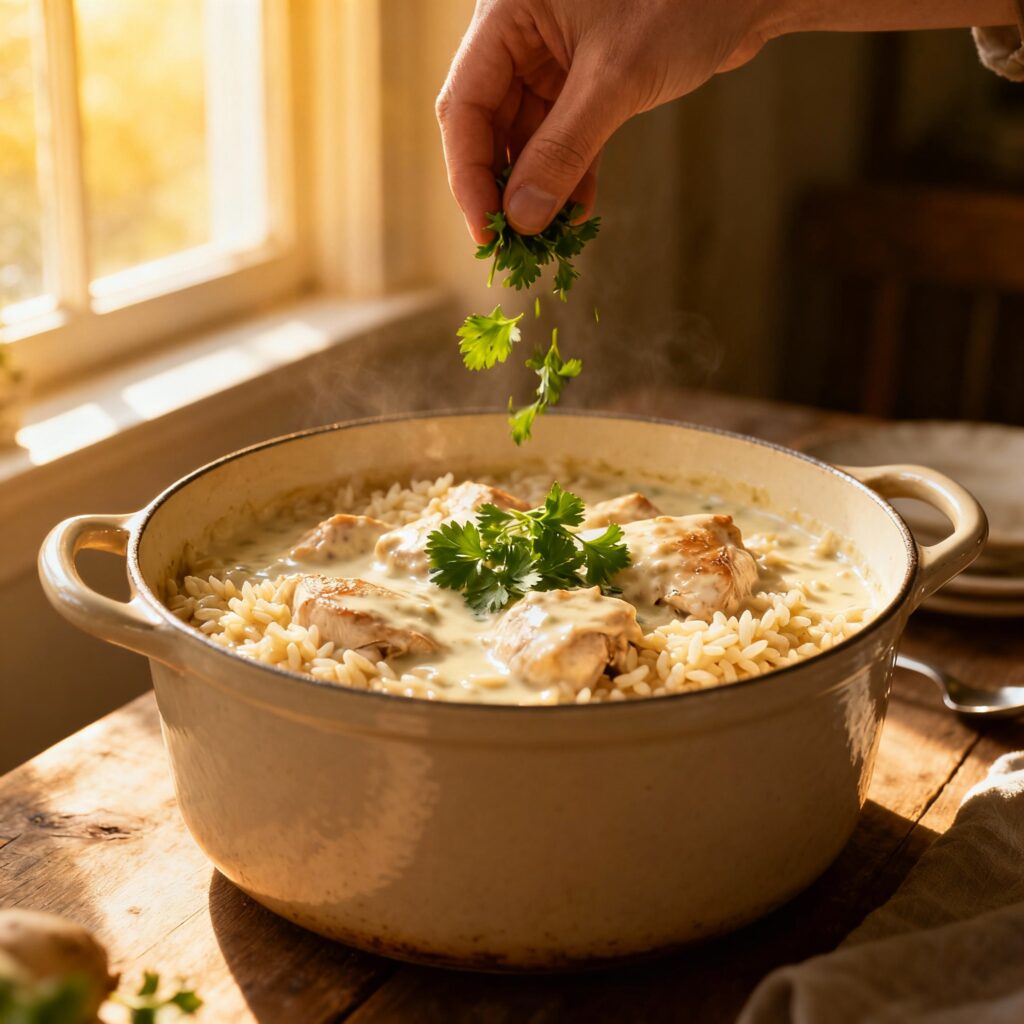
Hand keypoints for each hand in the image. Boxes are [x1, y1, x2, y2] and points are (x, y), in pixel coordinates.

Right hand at [436, 0, 779, 240]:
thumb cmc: (682, 3)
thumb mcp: (615, 79)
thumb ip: (564, 150)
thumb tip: (523, 219)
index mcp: (506, 13)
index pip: (465, 105)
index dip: (469, 175)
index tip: (486, 232)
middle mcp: (520, 34)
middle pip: (488, 126)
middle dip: (503, 187)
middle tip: (515, 243)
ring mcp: (550, 58)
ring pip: (525, 138)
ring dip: (536, 188)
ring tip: (547, 236)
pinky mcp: (583, 79)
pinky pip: (560, 137)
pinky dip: (567, 174)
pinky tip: (574, 211)